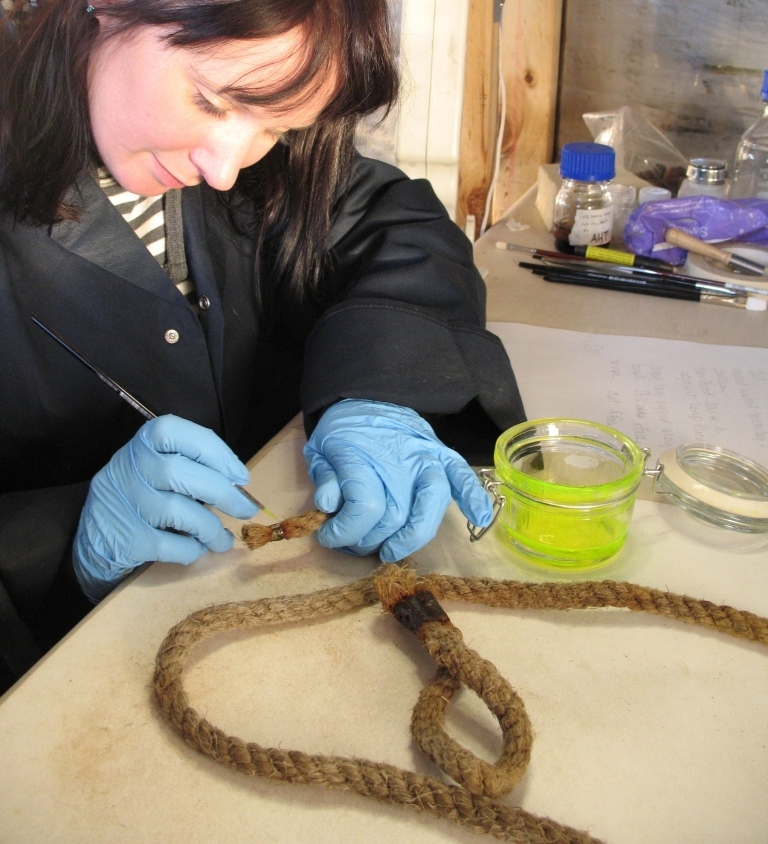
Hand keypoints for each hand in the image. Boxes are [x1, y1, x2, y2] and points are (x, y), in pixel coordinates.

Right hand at [73, 415, 256, 601]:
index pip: (176, 432)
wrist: (95, 536)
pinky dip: (191, 549)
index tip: (240, 476)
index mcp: (143, 443)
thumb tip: (238, 482)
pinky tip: (198, 548)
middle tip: (246, 509)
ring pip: (176, 511)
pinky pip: (168, 545)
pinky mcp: (125, 538)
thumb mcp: (159, 465)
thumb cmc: (143, 494)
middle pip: (179, 472)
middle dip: (222, 493)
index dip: (215, 452)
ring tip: (222, 538)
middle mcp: (128, 467)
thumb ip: (193, 465)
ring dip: (210, 528)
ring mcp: (124, 503)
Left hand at [303, 400, 491, 561]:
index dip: (343, 531)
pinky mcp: (443, 455)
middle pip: (394, 515)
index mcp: (362, 454)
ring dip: (412, 535)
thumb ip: (323, 477)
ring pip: (429, 503)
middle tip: (355, 544)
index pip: (362, 507)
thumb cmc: (343, 431)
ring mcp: (424, 456)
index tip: (328, 537)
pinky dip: (474, 497)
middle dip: (370, 539)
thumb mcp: (319, 449)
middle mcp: (398, 458)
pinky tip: (478, 518)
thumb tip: (329, 504)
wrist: (368, 397)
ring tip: (392, 550)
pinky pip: (462, 476)